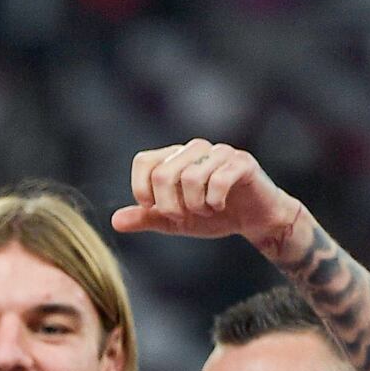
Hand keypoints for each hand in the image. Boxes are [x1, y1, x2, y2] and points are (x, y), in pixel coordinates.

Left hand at [113, 138, 309, 261]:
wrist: (254, 220)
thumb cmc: (213, 216)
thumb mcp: (174, 221)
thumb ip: (147, 218)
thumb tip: (115, 221)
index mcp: (175, 157)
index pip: (144, 161)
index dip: (141, 188)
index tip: (152, 208)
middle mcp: (195, 149)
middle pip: (163, 174)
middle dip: (169, 206)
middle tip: (183, 216)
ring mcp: (219, 153)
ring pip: (191, 177)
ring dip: (195, 206)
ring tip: (205, 211)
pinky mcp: (242, 162)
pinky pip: (219, 180)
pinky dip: (214, 201)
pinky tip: (219, 207)